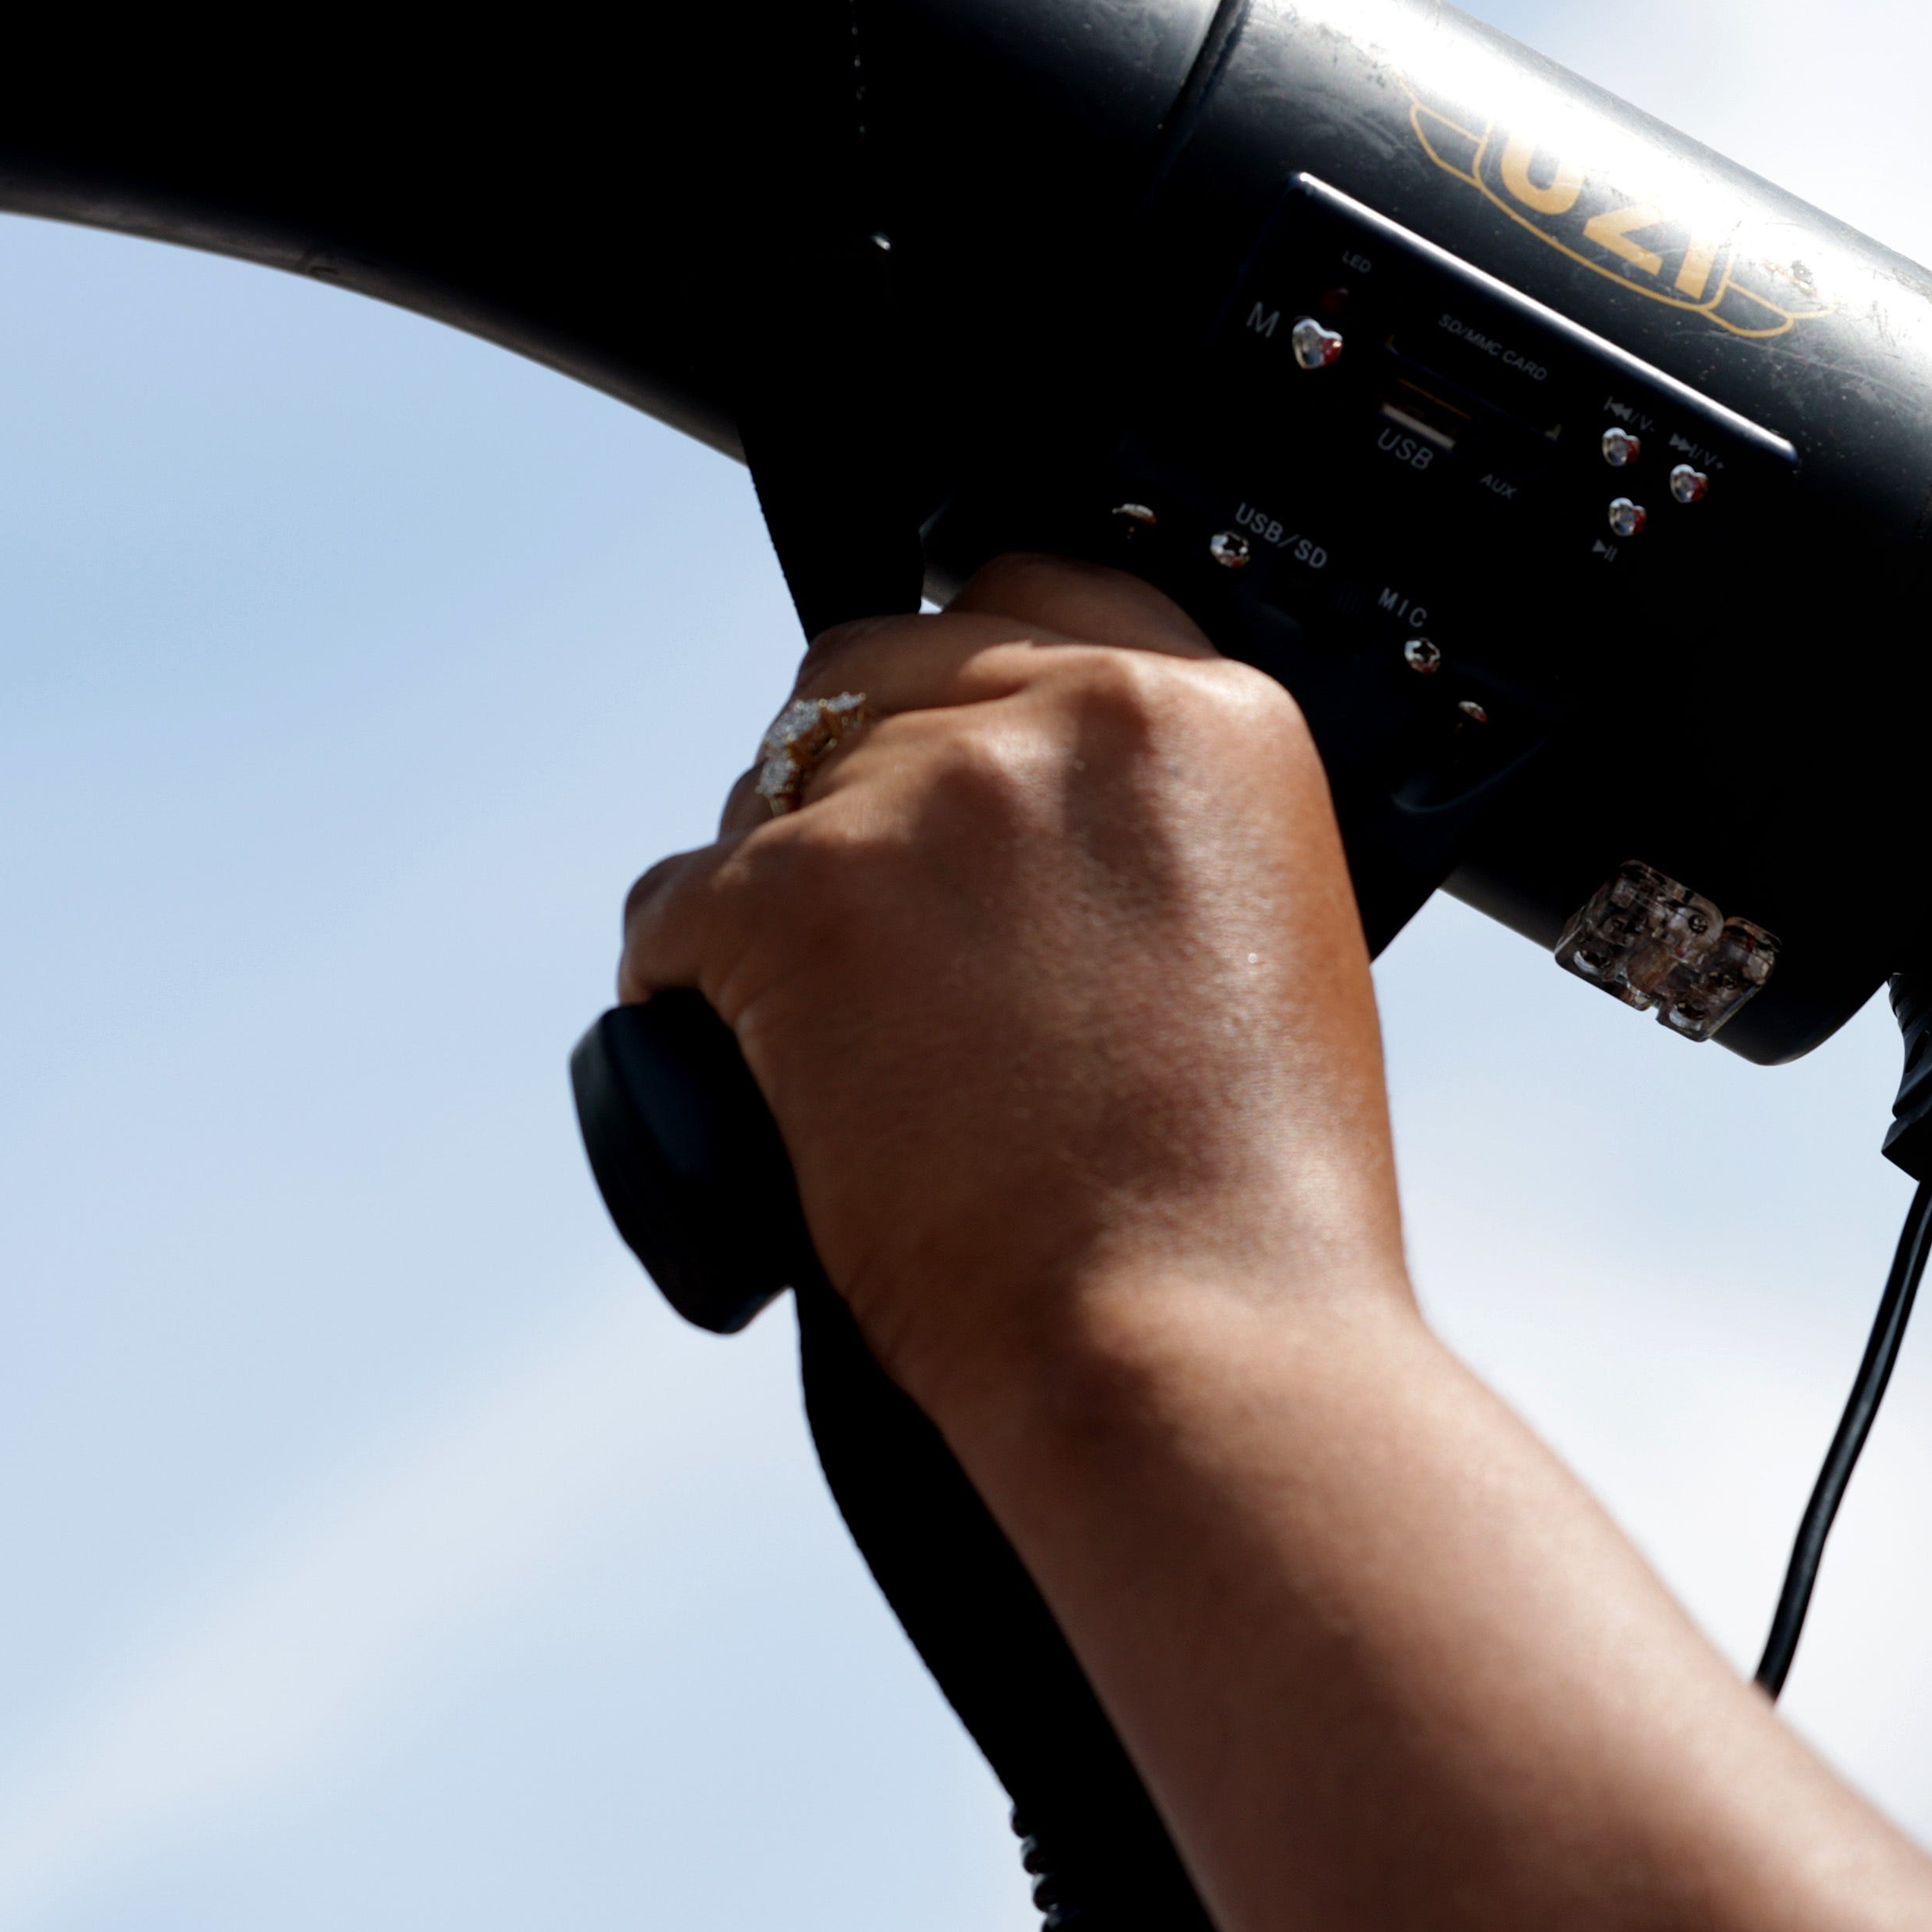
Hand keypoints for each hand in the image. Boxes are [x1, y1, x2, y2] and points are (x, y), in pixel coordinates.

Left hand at [615, 553, 1408, 1435]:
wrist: (1191, 1339)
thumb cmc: (1243, 1206)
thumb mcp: (1255, 941)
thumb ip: (1146, 835)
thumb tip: (1021, 840)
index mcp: (1211, 714)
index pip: (1034, 593)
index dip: (966, 683)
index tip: (939, 750)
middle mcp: (1068, 710)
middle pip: (879, 666)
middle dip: (856, 777)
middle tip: (867, 924)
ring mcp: (923, 793)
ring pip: (766, 792)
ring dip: (777, 895)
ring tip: (835, 1040)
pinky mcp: (793, 891)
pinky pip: (675, 910)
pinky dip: (690, 996)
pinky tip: (749, 1077)